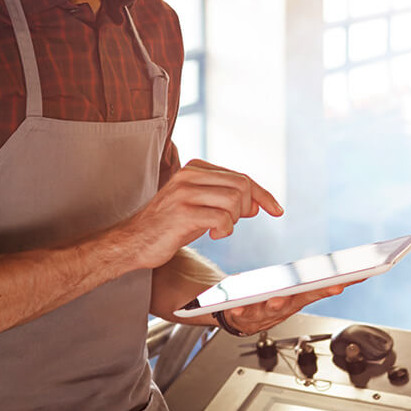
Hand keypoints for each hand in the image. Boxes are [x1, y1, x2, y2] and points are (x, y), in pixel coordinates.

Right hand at [120, 159, 282, 269]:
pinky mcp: (182, 213)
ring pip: (234, 200)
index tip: (276, 210)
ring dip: (233, 220)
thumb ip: (225, 200)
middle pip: (242, 185)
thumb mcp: (199, 207)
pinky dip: (225, 230)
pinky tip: (212, 235)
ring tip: (218, 229)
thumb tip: (256, 204)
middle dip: (247, 208)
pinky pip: (222, 218)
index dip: (263, 194)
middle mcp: (188, 176)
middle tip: (232, 223)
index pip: (240, 176)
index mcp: (194, 169)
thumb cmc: (168, 226)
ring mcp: (184, 193)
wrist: (134, 242)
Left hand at [222, 280, 360, 335]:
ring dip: (276, 304)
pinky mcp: (244, 316)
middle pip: (302, 299)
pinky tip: (237, 309)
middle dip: (314, 293)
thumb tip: (340, 266)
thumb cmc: (266, 301)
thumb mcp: (289, 290)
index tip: (348, 279)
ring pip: (273, 309)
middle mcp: (284, 307)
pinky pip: (242, 314)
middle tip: (329, 287)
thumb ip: (308, 281)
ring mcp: (265, 313)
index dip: (333, 285)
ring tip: (277, 300)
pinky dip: (240, 311)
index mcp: (296, 298)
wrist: (238, 318)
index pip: (319, 291)